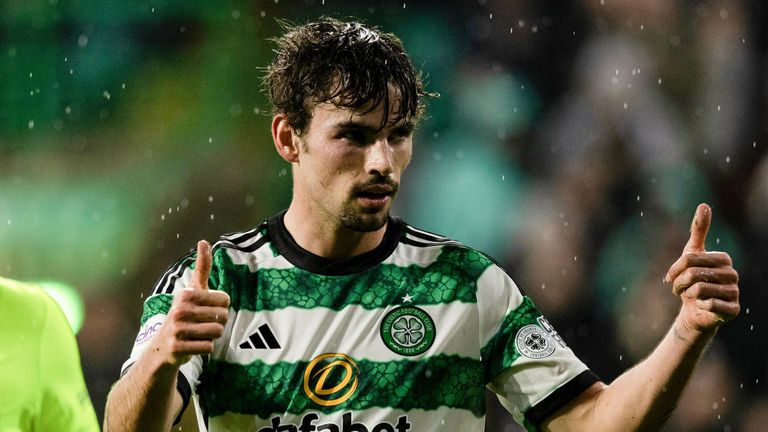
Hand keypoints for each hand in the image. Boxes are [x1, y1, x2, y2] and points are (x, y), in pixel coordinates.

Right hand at [150, 240, 229, 366]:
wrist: (162, 347)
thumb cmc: (184, 314)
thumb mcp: (192, 290)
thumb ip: (202, 267)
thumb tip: (204, 241)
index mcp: (186, 294)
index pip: (226, 300)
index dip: (220, 307)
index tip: (205, 309)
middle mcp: (179, 310)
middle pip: (224, 317)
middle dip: (218, 322)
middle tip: (201, 324)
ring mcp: (177, 330)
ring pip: (217, 332)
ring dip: (212, 336)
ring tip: (198, 334)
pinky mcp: (177, 348)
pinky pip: (208, 348)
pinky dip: (205, 348)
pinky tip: (193, 345)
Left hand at [664, 204, 738, 335]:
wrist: (694, 310)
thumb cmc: (692, 280)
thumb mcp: (692, 253)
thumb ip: (699, 230)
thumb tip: (704, 205)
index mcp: (723, 259)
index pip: (690, 259)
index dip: (675, 269)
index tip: (672, 276)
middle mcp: (733, 274)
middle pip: (693, 274)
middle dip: (679, 283)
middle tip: (680, 289)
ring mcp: (735, 293)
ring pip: (699, 289)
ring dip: (688, 295)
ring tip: (692, 297)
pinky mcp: (733, 310)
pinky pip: (708, 304)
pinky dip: (699, 306)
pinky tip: (703, 307)